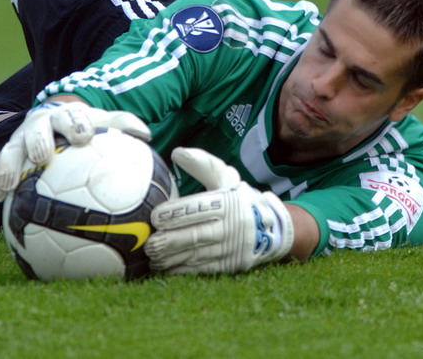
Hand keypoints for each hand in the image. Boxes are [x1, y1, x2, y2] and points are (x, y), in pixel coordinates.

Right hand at [0, 100, 150, 201]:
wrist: (54, 122)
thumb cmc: (84, 128)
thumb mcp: (102, 123)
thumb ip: (123, 125)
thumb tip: (146, 134)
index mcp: (68, 116)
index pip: (73, 117)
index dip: (77, 125)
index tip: (83, 137)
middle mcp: (42, 124)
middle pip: (38, 129)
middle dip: (40, 140)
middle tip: (43, 155)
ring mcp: (22, 138)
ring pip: (13, 148)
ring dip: (9, 164)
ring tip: (10, 183)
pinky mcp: (9, 153)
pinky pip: (0, 168)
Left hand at [145, 147, 293, 273]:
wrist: (272, 226)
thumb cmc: (238, 197)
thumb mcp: (225, 177)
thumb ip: (201, 164)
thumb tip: (177, 153)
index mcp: (228, 202)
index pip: (199, 208)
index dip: (176, 213)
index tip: (156, 216)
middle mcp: (231, 226)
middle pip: (197, 235)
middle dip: (171, 240)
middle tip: (149, 242)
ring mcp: (231, 248)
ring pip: (197, 255)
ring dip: (172, 258)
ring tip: (152, 256)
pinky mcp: (230, 265)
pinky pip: (202, 269)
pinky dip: (182, 270)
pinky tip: (165, 268)